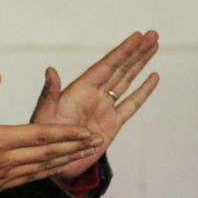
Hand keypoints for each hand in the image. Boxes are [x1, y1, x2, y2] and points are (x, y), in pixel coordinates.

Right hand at [0, 71, 104, 197]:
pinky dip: (46, 173)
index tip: (86, 130)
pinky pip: (29, 179)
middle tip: (96, 141)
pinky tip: (53, 169)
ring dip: (65, 161)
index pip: (39, 135)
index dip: (66, 133)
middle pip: (47, 153)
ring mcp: (2, 177)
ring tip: (83, 155)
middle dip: (74, 147)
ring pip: (41, 169)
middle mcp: (4, 160)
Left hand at [31, 30, 160, 180]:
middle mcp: (94, 95)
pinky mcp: (112, 124)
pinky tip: (153, 77)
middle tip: (152, 34)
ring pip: (127, 81)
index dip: (122, 52)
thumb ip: (49, 94)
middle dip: (136, 52)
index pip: (106, 66)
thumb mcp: (44, 114)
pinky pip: (131, 104)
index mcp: (80, 90)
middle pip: (120, 68)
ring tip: (154, 46)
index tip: (138, 36)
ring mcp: (104, 108)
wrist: (53, 164)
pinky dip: (143, 91)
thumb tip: (50, 70)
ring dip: (140, 64)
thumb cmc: (43, 137)